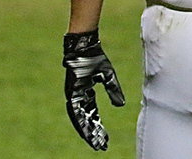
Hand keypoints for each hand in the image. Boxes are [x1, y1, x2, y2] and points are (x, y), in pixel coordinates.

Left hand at [62, 29, 125, 150]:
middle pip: (86, 120)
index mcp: (86, 93)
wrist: (85, 45)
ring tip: (94, 141)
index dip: (98, 127)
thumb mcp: (108, 76)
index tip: (104, 139)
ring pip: (80, 117)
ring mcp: (73, 94)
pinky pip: (74, 109)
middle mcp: (78, 96)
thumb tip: (120, 105)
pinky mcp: (71, 90)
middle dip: (93, 133)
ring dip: (86, 129)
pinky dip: (80, 119)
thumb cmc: (95, 57)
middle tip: (100, 146)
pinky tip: (86, 127)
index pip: (92, 114)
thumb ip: (113, 91)